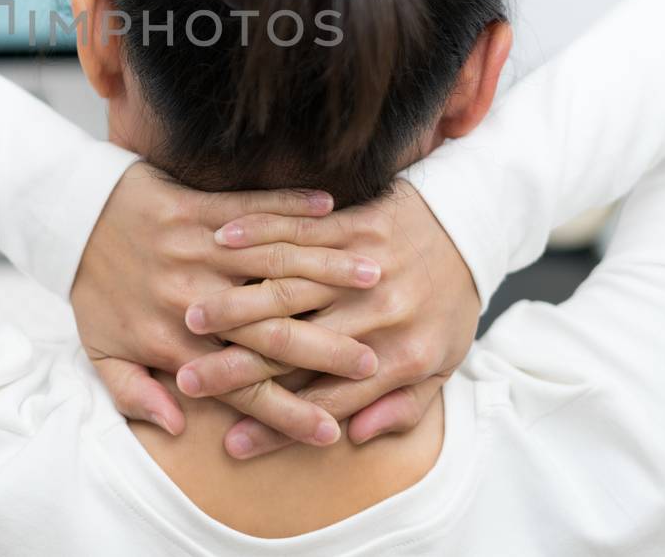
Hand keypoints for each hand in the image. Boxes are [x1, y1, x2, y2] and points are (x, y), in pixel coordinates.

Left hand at [71, 163, 382, 443]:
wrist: (68, 217)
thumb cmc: (92, 288)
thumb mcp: (100, 351)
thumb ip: (136, 394)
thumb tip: (175, 425)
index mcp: (171, 342)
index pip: (242, 388)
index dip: (287, 413)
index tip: (330, 432)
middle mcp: (191, 298)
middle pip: (271, 332)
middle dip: (326, 350)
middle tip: (372, 363)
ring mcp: (196, 249)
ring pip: (274, 268)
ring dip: (328, 273)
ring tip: (375, 285)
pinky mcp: (198, 206)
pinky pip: (255, 208)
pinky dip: (294, 209)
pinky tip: (333, 212)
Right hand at [178, 179, 479, 458]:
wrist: (475, 227)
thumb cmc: (451, 304)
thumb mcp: (443, 366)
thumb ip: (402, 407)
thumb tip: (354, 436)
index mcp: (402, 357)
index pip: (325, 400)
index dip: (276, 424)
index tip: (232, 443)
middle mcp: (381, 314)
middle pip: (294, 345)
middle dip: (236, 366)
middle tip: (190, 383)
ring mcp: (367, 265)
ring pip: (287, 288)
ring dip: (235, 304)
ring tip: (189, 319)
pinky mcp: (359, 222)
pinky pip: (301, 231)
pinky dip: (257, 235)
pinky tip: (220, 243)